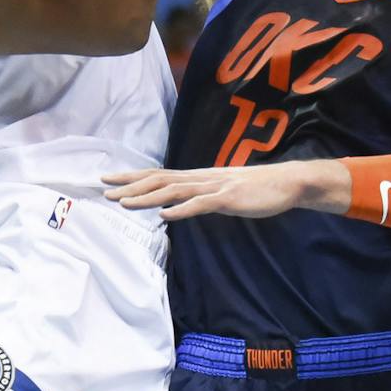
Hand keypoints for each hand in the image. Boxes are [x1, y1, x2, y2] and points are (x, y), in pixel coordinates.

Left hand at [104, 160, 334, 220]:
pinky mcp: (228, 199)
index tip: (108, 181)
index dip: (132, 178)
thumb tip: (178, 204)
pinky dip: (182, 210)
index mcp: (198, 177)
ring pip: (174, 190)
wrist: (286, 183)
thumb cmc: (254, 189)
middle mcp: (201, 178)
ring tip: (126, 204)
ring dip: (148, 197)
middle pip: (159, 179)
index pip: (158, 175)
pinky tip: (166, 216)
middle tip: (105, 191)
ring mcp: (214, 187)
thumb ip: (200, 195)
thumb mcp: (221, 191)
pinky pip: (202, 204)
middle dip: (130, 185)